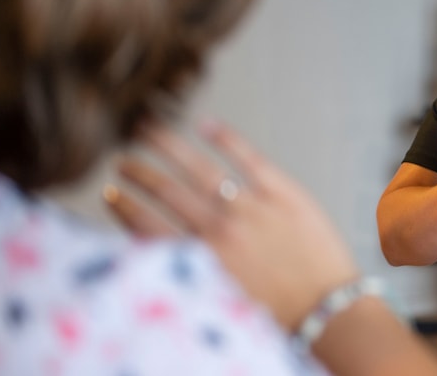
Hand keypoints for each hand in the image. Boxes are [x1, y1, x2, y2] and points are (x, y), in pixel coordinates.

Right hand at [105, 122, 357, 331]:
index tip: (109, 192)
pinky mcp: (282, 194)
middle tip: (124, 160)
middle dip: (139, 172)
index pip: (146, 225)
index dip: (123, 206)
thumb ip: (190, 268)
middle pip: (165, 191)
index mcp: (200, 260)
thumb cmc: (275, 312)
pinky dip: (223, 137)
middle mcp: (219, 231)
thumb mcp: (219, 297)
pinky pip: (247, 157)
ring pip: (197, 167)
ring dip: (166, 146)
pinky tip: (204, 124)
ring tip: (147, 131)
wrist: (326, 310)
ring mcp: (250, 208)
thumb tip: (161, 245)